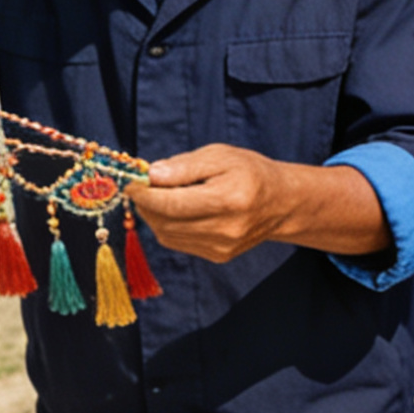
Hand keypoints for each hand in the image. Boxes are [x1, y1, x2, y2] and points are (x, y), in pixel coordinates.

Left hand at [130, 145, 298, 262]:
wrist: (281, 203)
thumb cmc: (250, 172)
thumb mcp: (220, 156)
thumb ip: (185, 166)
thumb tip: (151, 175)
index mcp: (228, 200)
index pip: (172, 203)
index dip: (145, 194)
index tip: (132, 182)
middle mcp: (225, 229)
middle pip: (166, 221)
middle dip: (147, 204)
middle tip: (143, 186)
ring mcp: (221, 247)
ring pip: (167, 235)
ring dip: (155, 215)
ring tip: (160, 196)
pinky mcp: (218, 256)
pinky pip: (178, 242)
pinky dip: (168, 225)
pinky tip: (176, 210)